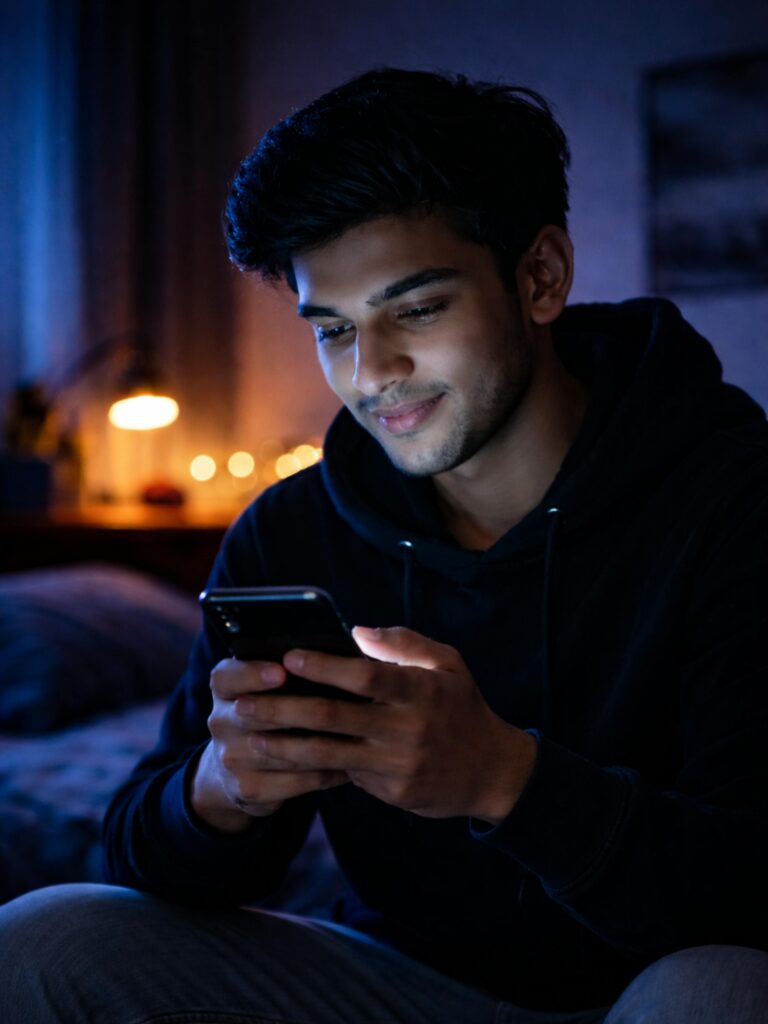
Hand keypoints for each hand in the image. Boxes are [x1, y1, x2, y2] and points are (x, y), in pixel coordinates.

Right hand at [190, 657, 347, 832]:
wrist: (238, 767)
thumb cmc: (269, 708)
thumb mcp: (266, 683)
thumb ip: (293, 666)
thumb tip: (345, 643)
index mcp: (224, 687)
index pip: (227, 676)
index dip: (253, 673)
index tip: (281, 671)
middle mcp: (220, 721)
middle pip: (254, 714)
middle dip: (292, 710)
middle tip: (330, 706)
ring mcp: (231, 758)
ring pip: (279, 751)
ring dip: (318, 745)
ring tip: (355, 736)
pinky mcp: (247, 789)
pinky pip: (293, 782)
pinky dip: (323, 774)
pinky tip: (349, 766)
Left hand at [242, 626, 537, 822]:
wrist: (491, 772)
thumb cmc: (461, 707)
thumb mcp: (447, 664)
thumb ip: (403, 644)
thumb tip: (355, 631)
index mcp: (419, 691)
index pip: (365, 676)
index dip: (325, 666)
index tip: (288, 656)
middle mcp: (406, 729)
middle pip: (335, 718)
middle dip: (285, 710)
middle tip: (245, 703)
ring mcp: (398, 764)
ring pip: (330, 754)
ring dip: (285, 746)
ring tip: (250, 738)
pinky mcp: (392, 793)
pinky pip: (344, 775)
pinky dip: (311, 767)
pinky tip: (281, 760)